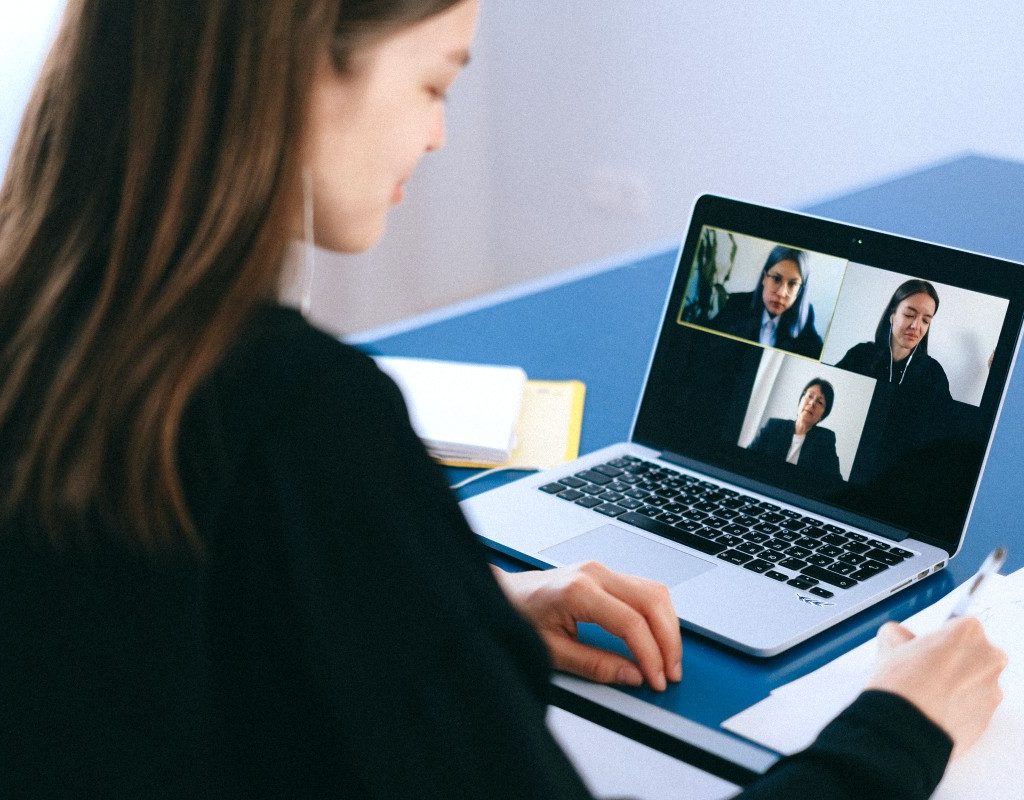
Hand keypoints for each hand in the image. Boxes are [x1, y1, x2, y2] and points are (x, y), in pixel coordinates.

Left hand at [492, 561, 681, 690]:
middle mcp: (594, 573)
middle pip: (652, 602)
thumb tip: (632, 675)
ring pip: (654, 592)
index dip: (650, 654)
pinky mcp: (604, 574)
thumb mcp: (552, 650)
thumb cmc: (519, 616)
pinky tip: (658, 637)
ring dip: (668, 626)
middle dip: (668, 641)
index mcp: (578, 591)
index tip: (656, 678)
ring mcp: (601, 570)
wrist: (503, 594)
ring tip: (668, 659)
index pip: (631, 622)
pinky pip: (644, 589)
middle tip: (671, 672)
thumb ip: (595, 665)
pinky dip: (657, 614)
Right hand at [865, 617, 1006, 756]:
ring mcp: (992, 691)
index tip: (926, 647)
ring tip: (926, 693)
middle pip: (973, 653)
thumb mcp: (890, 641)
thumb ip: (901, 633)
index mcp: (969, 632)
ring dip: (956, 685)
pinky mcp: (988, 719)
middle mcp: (988, 659)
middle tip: (925, 669)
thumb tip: (900, 639)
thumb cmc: (902, 685)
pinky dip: (958, 708)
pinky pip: (974, 707)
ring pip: (974, 681)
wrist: (905, 728)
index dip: (938, 638)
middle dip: (953, 659)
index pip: (958, 625)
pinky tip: (933, 709)